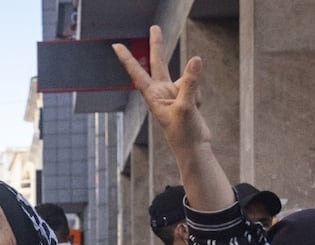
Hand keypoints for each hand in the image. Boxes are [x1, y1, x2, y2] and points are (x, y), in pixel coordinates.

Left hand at [113, 26, 208, 154]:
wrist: (194, 147)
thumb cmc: (183, 132)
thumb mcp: (186, 106)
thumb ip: (190, 82)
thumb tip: (196, 59)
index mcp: (152, 96)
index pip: (137, 73)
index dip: (127, 59)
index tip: (116, 46)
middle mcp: (161, 91)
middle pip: (159, 63)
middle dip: (158, 45)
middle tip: (154, 27)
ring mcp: (173, 92)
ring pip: (187, 79)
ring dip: (193, 90)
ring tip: (191, 110)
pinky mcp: (185, 95)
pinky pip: (196, 88)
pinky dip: (199, 98)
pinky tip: (195, 111)